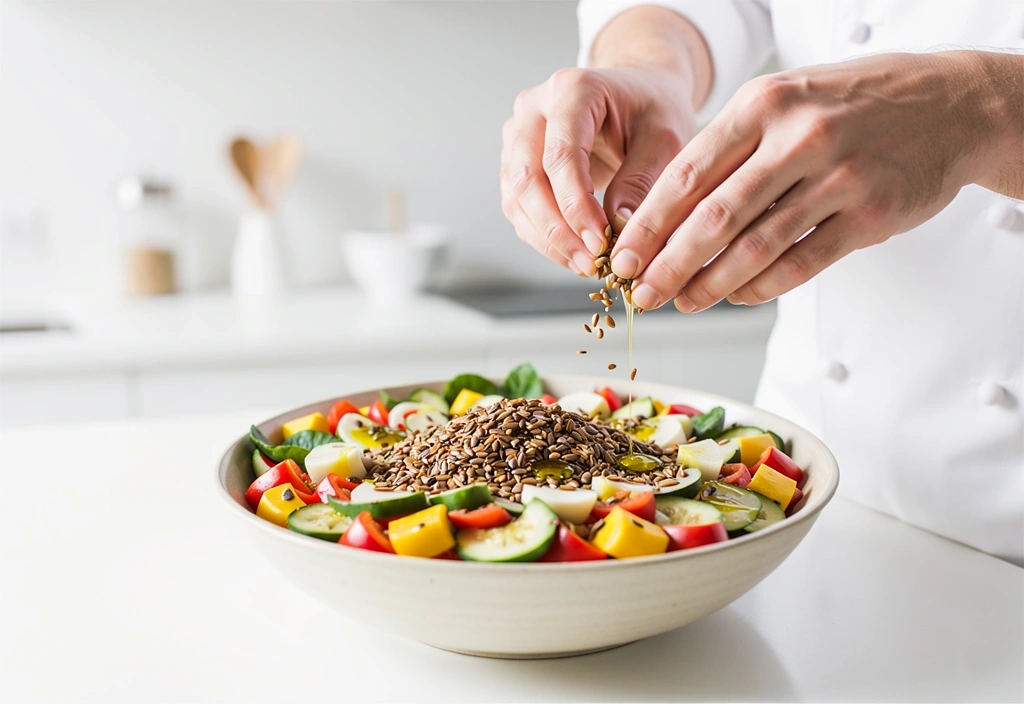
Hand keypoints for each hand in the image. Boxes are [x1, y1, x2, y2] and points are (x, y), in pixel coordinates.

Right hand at [500, 65, 695, 275]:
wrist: (638, 95)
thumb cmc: (653, 109)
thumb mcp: (664, 138)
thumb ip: (641, 180)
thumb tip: (617, 228)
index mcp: (571, 88)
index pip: (560, 154)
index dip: (576, 204)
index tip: (601, 242)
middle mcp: (532, 108)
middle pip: (527, 178)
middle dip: (558, 229)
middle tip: (591, 262)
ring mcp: (517, 137)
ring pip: (516, 199)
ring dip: (548, 239)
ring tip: (586, 265)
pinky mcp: (515, 165)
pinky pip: (519, 209)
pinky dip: (544, 238)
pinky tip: (574, 255)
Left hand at [612, 51, 1016, 311]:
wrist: (950, 102)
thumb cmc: (850, 103)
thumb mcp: (783, 100)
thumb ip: (730, 149)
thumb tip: (667, 215)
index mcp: (764, 105)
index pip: (687, 174)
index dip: (647, 224)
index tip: (620, 257)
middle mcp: (798, 139)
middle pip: (713, 218)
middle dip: (668, 264)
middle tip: (642, 293)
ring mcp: (838, 178)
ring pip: (755, 247)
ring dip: (711, 284)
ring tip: (683, 301)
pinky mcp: (871, 216)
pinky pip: (801, 263)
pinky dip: (762, 287)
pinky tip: (738, 296)